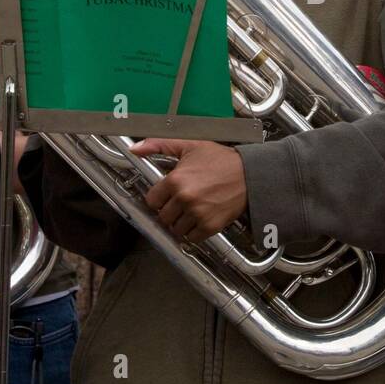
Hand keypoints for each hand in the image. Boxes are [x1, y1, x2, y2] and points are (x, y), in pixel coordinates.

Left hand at [130, 138, 247, 241]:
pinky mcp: (210, 226)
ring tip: (190, 211)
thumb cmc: (221, 160)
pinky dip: (194, 232)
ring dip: (180, 223)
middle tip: (180, 204)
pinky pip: (192, 238)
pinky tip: (200, 219)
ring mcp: (197, 214)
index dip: (158, 198)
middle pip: (163, 217)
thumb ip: (159, 145)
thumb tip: (135, 149)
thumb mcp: (189, 146)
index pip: (152, 200)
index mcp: (175, 180)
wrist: (249, 173)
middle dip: (169, 211)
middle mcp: (184, 199)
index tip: (166, 196)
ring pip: (176, 229)